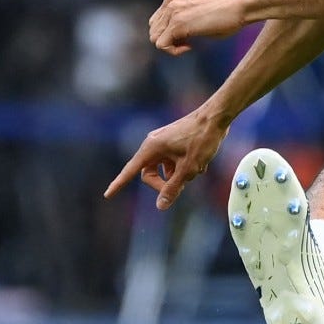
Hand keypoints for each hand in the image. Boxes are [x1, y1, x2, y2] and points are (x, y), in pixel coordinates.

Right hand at [104, 108, 228, 209]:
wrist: (216, 117)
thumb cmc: (201, 140)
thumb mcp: (188, 168)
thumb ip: (173, 188)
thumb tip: (160, 206)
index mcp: (151, 148)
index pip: (130, 171)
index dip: (119, 184)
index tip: (107, 195)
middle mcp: (153, 144)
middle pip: (149, 174)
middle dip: (164, 184)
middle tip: (182, 187)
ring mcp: (163, 143)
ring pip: (164, 169)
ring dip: (178, 175)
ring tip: (197, 169)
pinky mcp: (173, 143)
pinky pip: (172, 162)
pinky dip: (184, 167)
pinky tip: (201, 163)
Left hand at [147, 0, 252, 55]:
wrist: (241, 6)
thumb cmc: (227, 14)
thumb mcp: (199, 13)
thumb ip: (183, 20)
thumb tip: (173, 40)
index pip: (157, 21)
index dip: (169, 34)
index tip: (188, 36)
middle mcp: (170, 1)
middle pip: (154, 30)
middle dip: (169, 40)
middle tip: (189, 42)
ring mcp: (173, 11)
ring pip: (154, 38)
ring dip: (171, 46)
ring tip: (190, 43)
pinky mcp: (178, 23)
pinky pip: (161, 45)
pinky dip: (173, 51)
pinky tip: (190, 47)